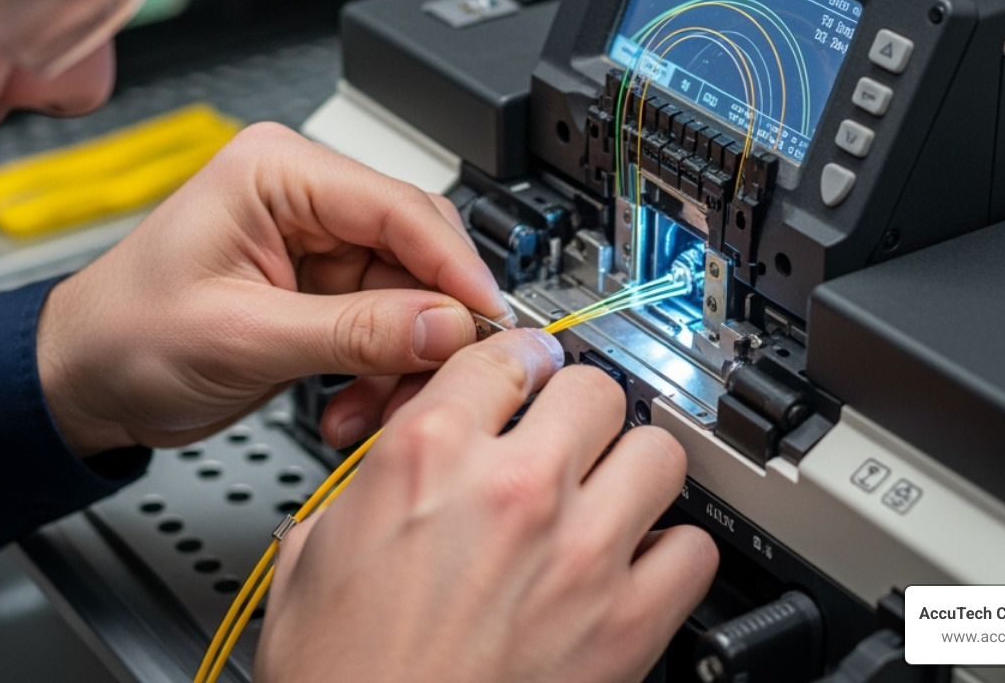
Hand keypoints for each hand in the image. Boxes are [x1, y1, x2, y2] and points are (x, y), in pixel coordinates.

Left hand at [35, 122, 511, 455]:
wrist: (80, 382)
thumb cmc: (123, 335)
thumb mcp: (243, 337)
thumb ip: (353, 331)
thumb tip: (446, 326)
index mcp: (277, 170)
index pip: (399, 206)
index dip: (453, 267)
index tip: (489, 321)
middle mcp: (304, 196)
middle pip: (416, 251)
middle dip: (430, 323)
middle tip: (440, 379)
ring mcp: (315, 245)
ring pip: (410, 297)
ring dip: (403, 361)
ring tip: (374, 412)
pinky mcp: (320, 290)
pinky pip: (384, 327)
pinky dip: (380, 373)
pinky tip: (352, 410)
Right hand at [256, 329, 719, 682]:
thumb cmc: (341, 677)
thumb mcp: (312, 556)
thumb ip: (361, 490)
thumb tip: (383, 474)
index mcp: (428, 456)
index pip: (503, 353)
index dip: (512, 361)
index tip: (523, 374)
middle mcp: (514, 488)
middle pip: (592, 388)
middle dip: (577, 406)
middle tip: (563, 434)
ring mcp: (581, 553)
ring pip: (657, 452)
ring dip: (632, 466)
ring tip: (608, 490)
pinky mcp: (627, 624)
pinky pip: (692, 551)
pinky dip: (671, 552)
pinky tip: (636, 563)